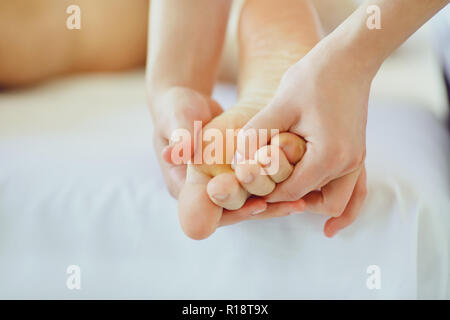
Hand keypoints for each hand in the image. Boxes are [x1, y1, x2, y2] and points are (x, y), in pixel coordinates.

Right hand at [151, 87, 306, 229]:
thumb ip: (179, 135)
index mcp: (183, 186)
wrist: (187, 104)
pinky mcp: (235, 177)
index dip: (233, 209)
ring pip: (250, 202)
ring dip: (275, 202)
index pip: (208, 210)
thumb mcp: (176, 118)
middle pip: (234, 210)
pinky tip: (302, 188)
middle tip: (289, 205)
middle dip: (261, 208)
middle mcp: (203, 192)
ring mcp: (221, 185)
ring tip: (301, 200)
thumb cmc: (176, 108)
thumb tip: (175, 152)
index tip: (258, 205)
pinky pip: (258, 188)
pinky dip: (278, 188)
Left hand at [237, 40, 370, 236]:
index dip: (264, 192)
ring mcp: (356, 160)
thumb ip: (257, 135)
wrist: (348, 58)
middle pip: (314, 203)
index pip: (289, 192)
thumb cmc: (313, 78)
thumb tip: (237, 160)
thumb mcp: (279, 104)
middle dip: (287, 201)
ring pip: (338, 204)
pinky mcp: (356, 154)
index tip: (246, 188)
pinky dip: (345, 210)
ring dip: (313, 206)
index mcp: (327, 156)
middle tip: (263, 193)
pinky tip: (330, 230)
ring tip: (288, 204)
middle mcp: (347, 164)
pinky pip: (356, 193)